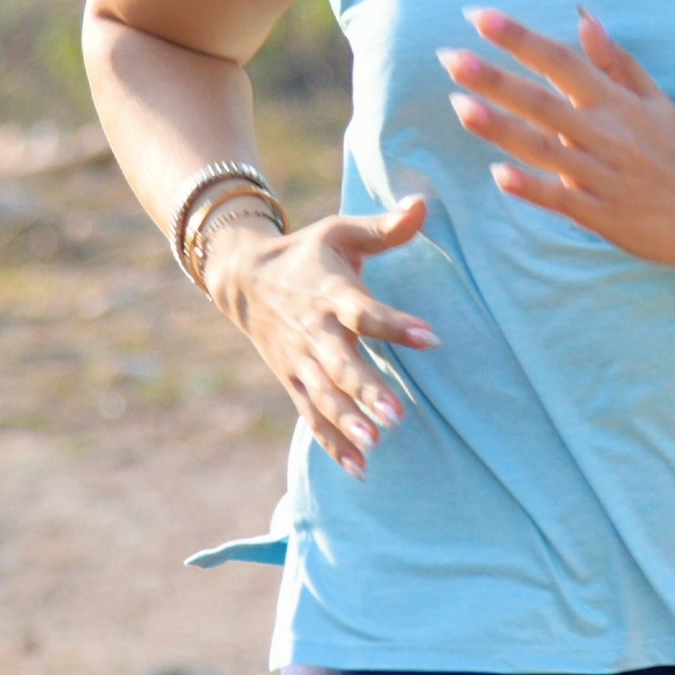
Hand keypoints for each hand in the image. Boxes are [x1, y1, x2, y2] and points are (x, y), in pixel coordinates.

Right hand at [204, 194, 440, 476]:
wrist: (242, 278)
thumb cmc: (308, 253)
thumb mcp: (341, 231)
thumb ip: (384, 228)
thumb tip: (424, 205)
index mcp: (328, 291)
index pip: (363, 310)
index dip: (395, 324)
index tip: (432, 338)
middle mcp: (312, 331)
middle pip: (338, 364)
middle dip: (365, 389)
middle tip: (397, 414)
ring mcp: (299, 361)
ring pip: (323, 396)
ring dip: (348, 421)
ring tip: (376, 444)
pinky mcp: (294, 382)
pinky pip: (312, 417)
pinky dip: (333, 443)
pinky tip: (361, 469)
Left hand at [442, 8, 674, 269]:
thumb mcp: (655, 100)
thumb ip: (616, 60)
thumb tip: (583, 17)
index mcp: (616, 103)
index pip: (561, 61)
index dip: (520, 38)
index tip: (480, 18)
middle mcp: (604, 134)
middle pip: (542, 101)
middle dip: (494, 79)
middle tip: (450, 58)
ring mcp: (600, 175)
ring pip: (543, 148)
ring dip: (500, 128)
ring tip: (459, 105)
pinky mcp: (599, 213)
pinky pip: (560, 199)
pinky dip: (531, 187)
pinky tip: (498, 175)